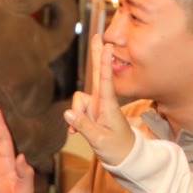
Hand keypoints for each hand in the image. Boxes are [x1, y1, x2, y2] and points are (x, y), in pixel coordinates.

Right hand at [63, 33, 135, 167]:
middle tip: (97, 35)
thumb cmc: (117, 148)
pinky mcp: (91, 112)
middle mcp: (102, 101)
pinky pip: (76, 111)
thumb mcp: (99, 139)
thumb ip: (83, 125)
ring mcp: (96, 106)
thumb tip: (67, 113)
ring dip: (76, 115)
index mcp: (109, 105)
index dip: (105, 63)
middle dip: (96, 55)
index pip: (106, 80)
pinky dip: (74, 121)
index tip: (108, 46)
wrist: (125, 158)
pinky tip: (75, 132)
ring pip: (77, 101)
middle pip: (97, 73)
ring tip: (83, 131)